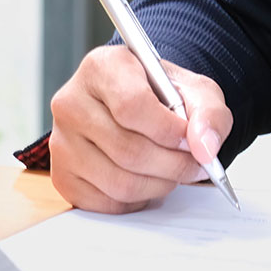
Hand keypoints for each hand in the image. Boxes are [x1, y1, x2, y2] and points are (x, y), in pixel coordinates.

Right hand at [47, 46, 233, 213]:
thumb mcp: (195, 91)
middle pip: (128, 150)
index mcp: (102, 68)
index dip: (168, 130)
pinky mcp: (62, 176)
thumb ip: (208, 113)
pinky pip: (107, 203)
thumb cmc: (162, 96)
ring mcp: (62, 142)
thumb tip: (204, 147)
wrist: (140, 107)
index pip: (131, 106)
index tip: (190, 138)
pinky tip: (148, 180)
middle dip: (173, 165)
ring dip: (159, 184)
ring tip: (174, 171)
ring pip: (120, 182)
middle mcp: (71, 102)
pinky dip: (139, 200)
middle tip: (194, 164)